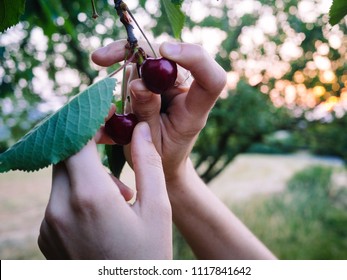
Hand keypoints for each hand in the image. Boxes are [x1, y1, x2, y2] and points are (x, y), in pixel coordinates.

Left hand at [38, 122, 171, 258]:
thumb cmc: (148, 256)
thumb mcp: (157, 209)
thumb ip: (147, 163)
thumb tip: (140, 129)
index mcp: (89, 197)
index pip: (75, 141)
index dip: (88, 122)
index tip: (105, 112)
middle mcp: (58, 209)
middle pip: (66, 156)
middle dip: (90, 149)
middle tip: (118, 161)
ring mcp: (48, 225)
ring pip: (62, 178)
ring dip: (88, 175)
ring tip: (121, 197)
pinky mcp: (46, 236)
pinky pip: (58, 200)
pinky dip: (79, 195)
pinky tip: (105, 214)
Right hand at [92, 40, 225, 182]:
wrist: (162, 163)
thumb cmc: (162, 158)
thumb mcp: (152, 143)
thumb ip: (147, 114)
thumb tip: (138, 83)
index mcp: (193, 111)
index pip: (211, 80)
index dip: (194, 59)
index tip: (164, 52)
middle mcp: (185, 93)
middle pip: (172, 59)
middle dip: (138, 51)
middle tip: (103, 57)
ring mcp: (172, 87)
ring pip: (153, 57)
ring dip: (125, 56)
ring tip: (101, 62)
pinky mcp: (157, 83)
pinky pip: (142, 65)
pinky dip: (122, 62)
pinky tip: (104, 64)